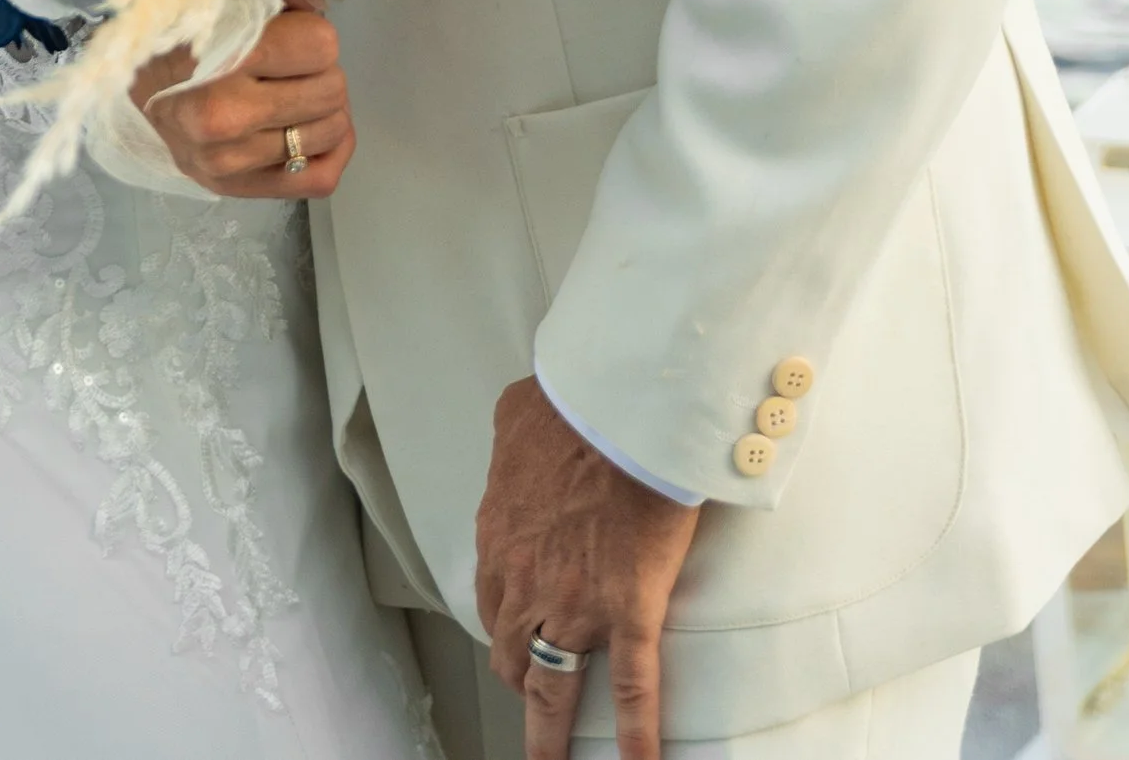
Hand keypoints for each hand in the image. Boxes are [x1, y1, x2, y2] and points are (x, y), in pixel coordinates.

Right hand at [128, 0, 351, 196]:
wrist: (133, 96)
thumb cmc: (178, 39)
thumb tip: (317, 9)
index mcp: (222, 60)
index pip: (320, 45)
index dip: (312, 31)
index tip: (290, 30)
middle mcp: (225, 119)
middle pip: (331, 89)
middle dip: (319, 69)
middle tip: (293, 64)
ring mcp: (232, 162)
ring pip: (333, 130)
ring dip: (322, 108)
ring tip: (294, 93)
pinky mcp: (240, 190)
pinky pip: (322, 176)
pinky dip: (330, 150)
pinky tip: (308, 127)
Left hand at [474, 377, 699, 759]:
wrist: (622, 412)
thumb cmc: (574, 405)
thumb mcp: (518, 416)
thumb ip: (515, 441)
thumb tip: (522, 432)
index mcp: (501, 538)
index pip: (493, 601)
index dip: (507, 624)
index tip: (518, 635)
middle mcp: (526, 582)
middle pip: (514, 654)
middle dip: (522, 680)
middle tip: (534, 704)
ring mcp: (575, 604)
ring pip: (556, 685)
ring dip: (552, 726)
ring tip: (553, 758)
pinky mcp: (626, 611)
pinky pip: (630, 689)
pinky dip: (635, 735)